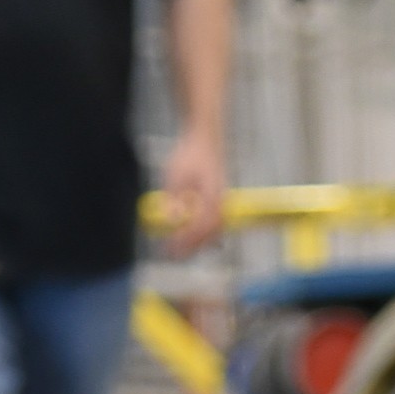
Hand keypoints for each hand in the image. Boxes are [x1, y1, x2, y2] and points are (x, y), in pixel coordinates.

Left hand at [155, 126, 224, 252]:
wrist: (205, 138)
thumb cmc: (189, 153)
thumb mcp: (175, 173)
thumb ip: (174, 197)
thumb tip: (172, 220)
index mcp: (211, 195)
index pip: (200, 225)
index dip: (186, 240)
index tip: (171, 246)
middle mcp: (221, 201)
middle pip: (209, 233)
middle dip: (191, 246)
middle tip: (173, 255)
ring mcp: (223, 202)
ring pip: (215, 231)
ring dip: (198, 243)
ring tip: (181, 250)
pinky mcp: (220, 201)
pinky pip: (215, 224)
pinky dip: (204, 235)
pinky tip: (191, 239)